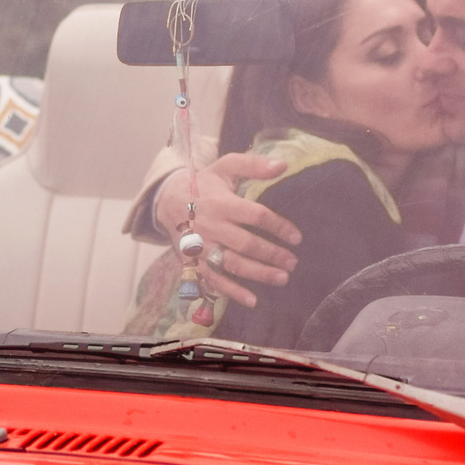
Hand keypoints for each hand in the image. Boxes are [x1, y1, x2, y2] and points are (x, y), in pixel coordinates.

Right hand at [154, 153, 301, 309]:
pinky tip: (252, 300)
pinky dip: (232, 292)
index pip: (255, 215)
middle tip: (293, 263)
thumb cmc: (204, 184)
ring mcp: (201, 246)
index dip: (278, 227)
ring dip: (258, 274)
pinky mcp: (193, 261)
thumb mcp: (225, 167)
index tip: (297, 237)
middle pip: (246, 243)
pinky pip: (214, 279)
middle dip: (272, 254)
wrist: (167, 201)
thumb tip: (282, 165)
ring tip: (282, 279)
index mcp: (221, 202)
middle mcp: (211, 226)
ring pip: (232, 263)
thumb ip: (253, 164)